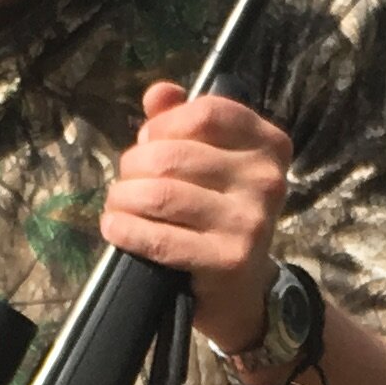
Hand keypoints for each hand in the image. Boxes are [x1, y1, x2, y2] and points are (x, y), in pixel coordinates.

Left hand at [104, 81, 293, 354]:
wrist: (242, 290)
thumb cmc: (219, 214)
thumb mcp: (212, 162)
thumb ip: (184, 121)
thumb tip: (159, 94)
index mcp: (269, 145)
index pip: (207, 114)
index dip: (164, 124)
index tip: (147, 141)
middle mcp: (267, 180)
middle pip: (174, 155)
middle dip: (134, 166)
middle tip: (127, 181)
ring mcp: (250, 222)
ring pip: (161, 194)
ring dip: (124, 198)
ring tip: (118, 204)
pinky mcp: (228, 260)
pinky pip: (159, 237)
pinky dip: (125, 229)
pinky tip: (116, 227)